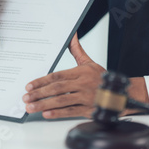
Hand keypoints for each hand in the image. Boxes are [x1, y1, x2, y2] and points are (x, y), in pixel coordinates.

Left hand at [23, 34, 148, 118]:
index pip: (57, 76)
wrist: (122, 94)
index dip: (41, 80)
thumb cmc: (102, 78)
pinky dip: (58, 113)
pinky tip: (46, 114)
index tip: (29, 85)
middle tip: (25, 97)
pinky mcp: (88, 110)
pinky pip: (71, 112)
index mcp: (81, 72)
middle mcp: (83, 84)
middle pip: (57, 89)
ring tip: (30, 107)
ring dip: (44, 104)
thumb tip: (71, 34)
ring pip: (61, 101)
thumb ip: (77, 50)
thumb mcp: (89, 63)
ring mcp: (86, 98)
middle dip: (39, 93)